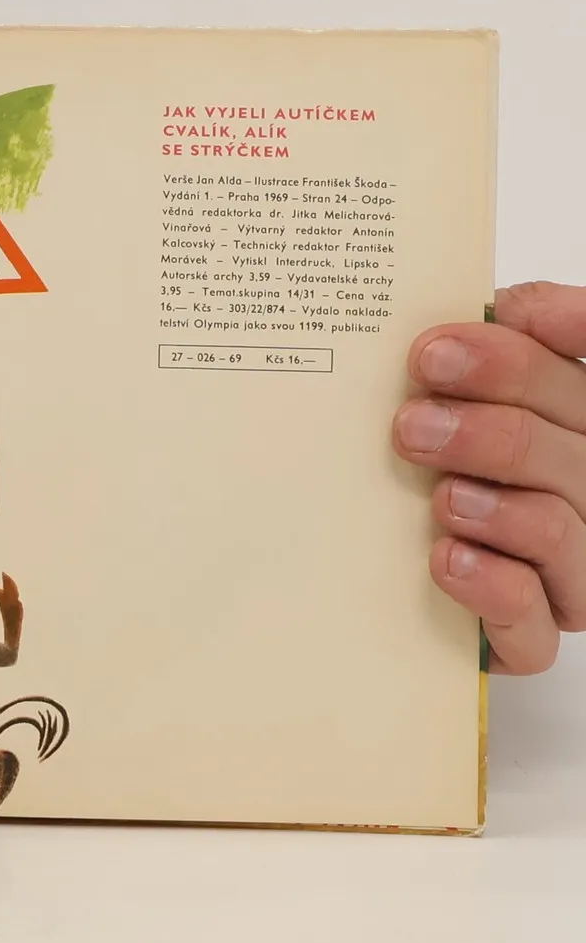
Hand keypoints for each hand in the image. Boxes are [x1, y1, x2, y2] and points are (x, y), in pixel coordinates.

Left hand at [394, 283, 585, 672]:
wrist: (378, 590)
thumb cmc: (422, 474)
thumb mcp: (444, 400)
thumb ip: (486, 354)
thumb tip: (507, 308)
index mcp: (570, 421)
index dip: (555, 337)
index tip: (481, 325)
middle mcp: (585, 489)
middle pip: (574, 446)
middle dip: (494, 426)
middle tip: (413, 421)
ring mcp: (570, 569)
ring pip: (562, 529)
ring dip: (498, 507)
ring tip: (440, 497)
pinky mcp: (530, 635)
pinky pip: (535, 622)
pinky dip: (493, 586)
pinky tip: (447, 559)